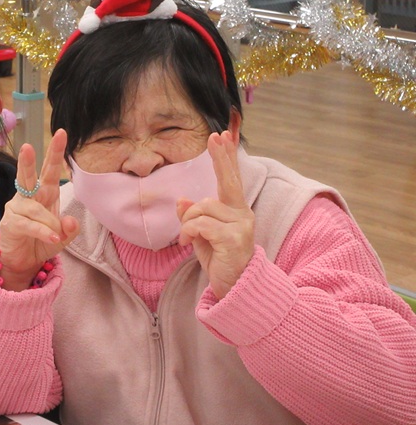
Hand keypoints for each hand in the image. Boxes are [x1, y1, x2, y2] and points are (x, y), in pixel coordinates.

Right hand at [0, 129, 79, 290]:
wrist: (23, 261)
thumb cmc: (42, 242)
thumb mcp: (63, 237)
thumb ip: (70, 230)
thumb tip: (69, 221)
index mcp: (45, 193)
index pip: (50, 169)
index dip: (55, 152)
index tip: (61, 132)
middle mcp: (29, 196)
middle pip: (29, 176)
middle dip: (28, 161)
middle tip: (27, 146)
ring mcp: (17, 208)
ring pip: (35, 209)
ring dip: (49, 223)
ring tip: (55, 235)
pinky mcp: (10, 222)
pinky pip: (30, 224)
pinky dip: (43, 231)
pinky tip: (52, 237)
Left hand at [177, 131, 254, 298]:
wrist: (235, 289)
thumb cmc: (219, 259)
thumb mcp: (201, 236)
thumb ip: (193, 217)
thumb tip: (182, 199)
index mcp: (236, 210)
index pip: (231, 179)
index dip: (226, 158)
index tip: (222, 136)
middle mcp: (242, 214)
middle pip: (228, 181)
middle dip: (221, 158)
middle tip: (216, 136)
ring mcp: (240, 225)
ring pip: (202, 206)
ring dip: (188, 222)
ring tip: (188, 239)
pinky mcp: (233, 238)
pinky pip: (200, 224)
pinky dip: (188, 232)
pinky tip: (188, 244)